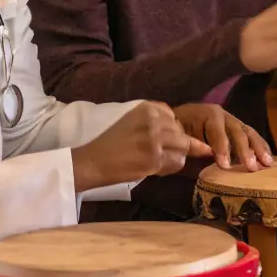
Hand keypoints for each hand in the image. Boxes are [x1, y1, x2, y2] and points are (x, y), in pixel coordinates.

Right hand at [71, 102, 213, 190]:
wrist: (94, 161)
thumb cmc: (109, 142)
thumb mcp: (130, 120)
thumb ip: (152, 120)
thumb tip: (176, 130)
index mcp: (146, 108)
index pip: (172, 115)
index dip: (173, 128)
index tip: (167, 137)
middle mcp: (153, 120)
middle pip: (180, 131)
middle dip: (177, 143)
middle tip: (163, 153)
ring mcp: (156, 140)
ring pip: (183, 147)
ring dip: (177, 155)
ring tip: (162, 161)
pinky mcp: (155, 159)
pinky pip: (176, 162)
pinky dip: (172, 167)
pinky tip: (159, 169)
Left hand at [173, 103, 273, 170]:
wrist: (176, 124)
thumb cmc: (178, 135)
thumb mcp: (181, 142)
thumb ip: (194, 149)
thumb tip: (208, 158)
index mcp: (207, 114)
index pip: (217, 130)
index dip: (222, 147)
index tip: (226, 165)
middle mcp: (223, 115)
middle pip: (237, 130)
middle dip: (245, 149)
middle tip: (251, 167)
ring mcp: (233, 121)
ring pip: (248, 132)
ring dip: (259, 148)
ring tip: (267, 163)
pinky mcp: (238, 129)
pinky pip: (252, 137)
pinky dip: (261, 147)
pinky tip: (268, 160)